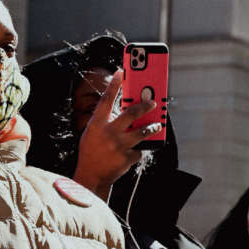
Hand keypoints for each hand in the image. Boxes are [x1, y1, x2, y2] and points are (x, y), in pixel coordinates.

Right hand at [73, 71, 157, 198]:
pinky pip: (139, 149)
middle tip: (153, 101)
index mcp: (97, 125)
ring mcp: (118, 146)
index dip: (114, 84)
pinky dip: (139, 149)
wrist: (91, 176)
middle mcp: (108, 133)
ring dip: (151, 127)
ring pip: (142, 132)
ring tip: (157, 125)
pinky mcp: (127, 158)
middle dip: (144, 106)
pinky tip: (135, 150)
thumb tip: (127, 110)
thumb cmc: (91, 151)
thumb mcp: (93, 133)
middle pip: (130, 114)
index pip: (106, 100)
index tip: (122, 71)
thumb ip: (106, 121)